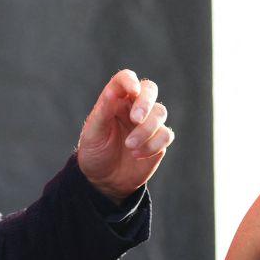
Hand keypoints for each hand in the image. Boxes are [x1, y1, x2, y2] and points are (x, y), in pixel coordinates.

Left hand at [77, 70, 173, 203]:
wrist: (104, 180)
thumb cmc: (95, 151)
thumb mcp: (93, 132)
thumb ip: (103, 110)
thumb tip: (113, 90)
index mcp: (116, 100)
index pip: (125, 79)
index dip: (130, 80)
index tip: (132, 90)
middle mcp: (134, 107)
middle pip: (150, 89)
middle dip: (145, 102)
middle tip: (136, 119)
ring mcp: (148, 123)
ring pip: (160, 113)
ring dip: (146, 130)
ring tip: (129, 146)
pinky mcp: (158, 140)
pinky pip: (166, 134)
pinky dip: (153, 144)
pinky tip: (137, 155)